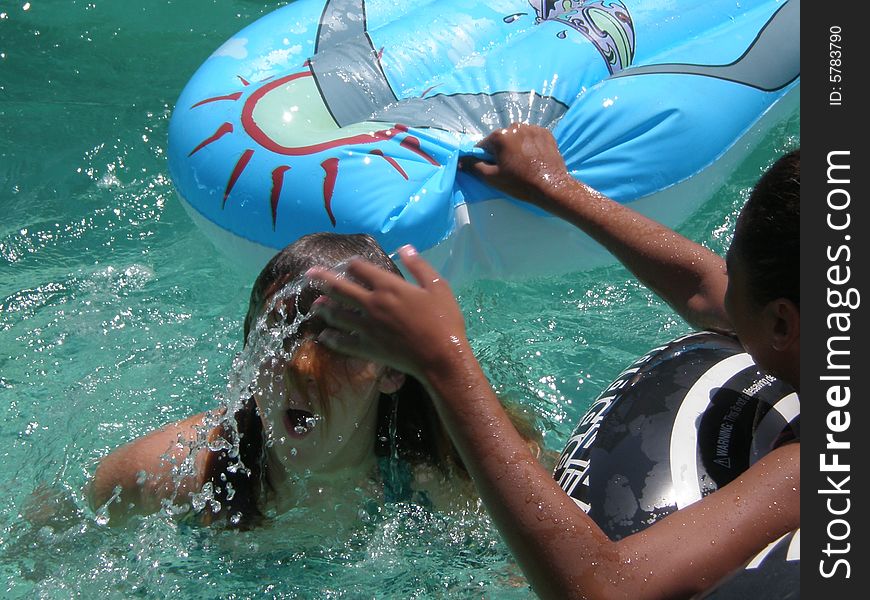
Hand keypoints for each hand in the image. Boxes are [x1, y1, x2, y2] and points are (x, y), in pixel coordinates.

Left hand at [305, 246, 469, 382]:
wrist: (440, 357)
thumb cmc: (443, 320)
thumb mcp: (437, 286)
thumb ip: (418, 266)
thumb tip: (404, 247)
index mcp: (389, 287)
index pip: (361, 269)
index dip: (353, 264)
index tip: (349, 264)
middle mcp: (372, 304)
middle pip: (340, 288)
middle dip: (323, 279)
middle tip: (309, 274)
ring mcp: (366, 327)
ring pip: (337, 314)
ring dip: (324, 307)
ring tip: (315, 304)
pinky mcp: (367, 347)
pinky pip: (343, 342)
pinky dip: (331, 338)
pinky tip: (324, 336)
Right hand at [460, 123, 573, 207]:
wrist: (551, 187)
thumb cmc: (519, 183)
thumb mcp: (492, 177)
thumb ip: (473, 166)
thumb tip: (460, 160)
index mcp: (499, 135)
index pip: (483, 146)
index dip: (484, 159)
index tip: (492, 169)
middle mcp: (515, 126)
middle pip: (500, 140)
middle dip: (501, 152)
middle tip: (509, 168)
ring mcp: (532, 128)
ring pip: (516, 137)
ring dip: (515, 147)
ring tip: (523, 163)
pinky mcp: (546, 133)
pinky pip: (531, 137)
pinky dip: (529, 145)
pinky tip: (533, 158)